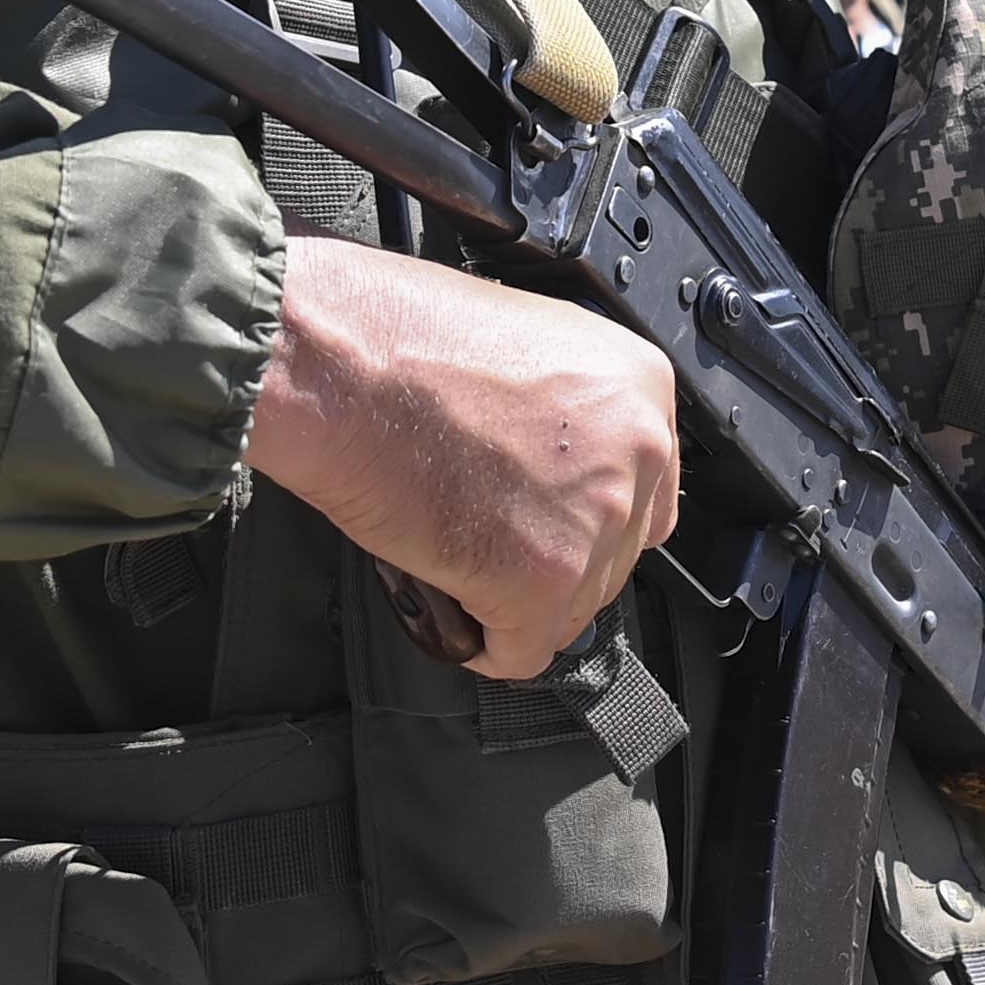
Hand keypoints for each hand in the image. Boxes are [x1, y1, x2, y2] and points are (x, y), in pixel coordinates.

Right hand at [247, 237, 679, 680]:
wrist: (338, 360)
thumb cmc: (397, 336)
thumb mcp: (521, 343)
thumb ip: (562, 411)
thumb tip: (553, 467)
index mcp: (637, 386)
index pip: (646, 489)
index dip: (583, 514)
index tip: (543, 518)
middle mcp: (637, 449)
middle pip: (615, 554)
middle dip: (549, 557)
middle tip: (487, 538)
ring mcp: (597, 518)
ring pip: (571, 606)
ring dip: (514, 597)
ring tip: (456, 559)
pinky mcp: (542, 581)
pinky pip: (522, 649)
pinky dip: (484, 641)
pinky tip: (450, 606)